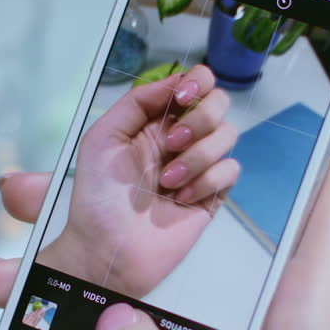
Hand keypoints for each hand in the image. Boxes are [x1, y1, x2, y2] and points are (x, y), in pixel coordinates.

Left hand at [37, 64, 239, 296]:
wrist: (108, 249)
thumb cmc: (98, 197)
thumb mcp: (102, 138)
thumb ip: (136, 102)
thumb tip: (175, 80)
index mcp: (155, 120)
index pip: (194, 83)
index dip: (196, 82)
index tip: (180, 99)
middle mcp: (181, 137)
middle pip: (218, 102)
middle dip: (200, 119)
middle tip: (171, 144)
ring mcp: (199, 165)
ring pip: (227, 135)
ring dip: (197, 156)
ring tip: (166, 182)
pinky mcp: (212, 194)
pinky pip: (230, 170)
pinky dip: (206, 182)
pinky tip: (180, 199)